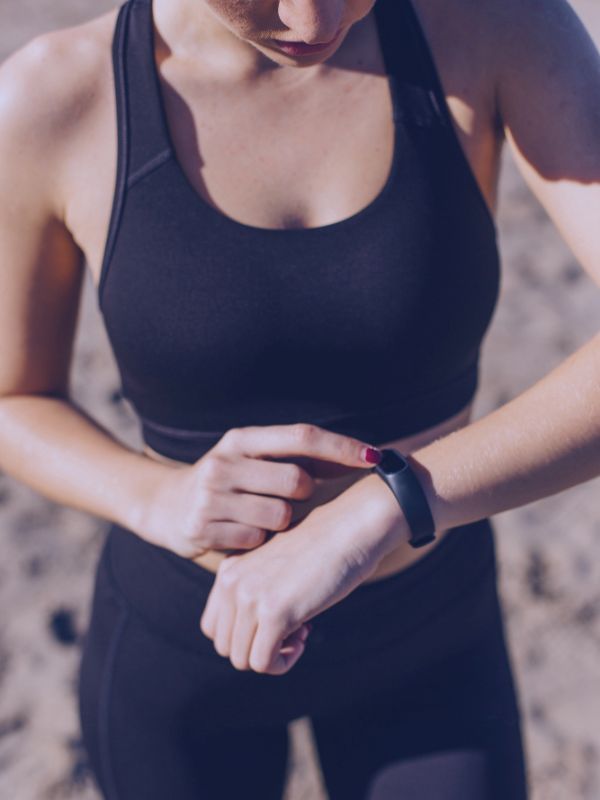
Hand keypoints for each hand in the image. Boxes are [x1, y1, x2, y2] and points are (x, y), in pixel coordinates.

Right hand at [133, 423, 381, 558]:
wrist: (166, 506)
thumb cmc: (229, 483)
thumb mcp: (253, 461)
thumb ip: (296, 459)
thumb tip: (364, 457)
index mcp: (243, 439)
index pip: (303, 436)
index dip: (342, 446)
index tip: (376, 457)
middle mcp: (225, 460)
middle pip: (297, 480)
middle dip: (303, 495)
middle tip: (285, 499)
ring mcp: (211, 493)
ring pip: (281, 515)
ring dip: (281, 523)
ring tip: (259, 518)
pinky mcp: (202, 525)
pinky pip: (258, 540)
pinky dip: (259, 541)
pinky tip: (241, 533)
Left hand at [199, 472, 404, 674]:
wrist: (350, 528)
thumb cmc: (323, 546)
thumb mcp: (277, 564)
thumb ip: (257, 589)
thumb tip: (254, 637)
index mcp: (229, 570)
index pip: (213, 626)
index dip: (243, 635)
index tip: (276, 621)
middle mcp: (232, 582)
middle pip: (226, 647)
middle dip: (257, 648)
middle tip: (291, 629)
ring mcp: (250, 597)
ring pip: (242, 659)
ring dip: (272, 656)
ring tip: (300, 631)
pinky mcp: (274, 612)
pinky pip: (263, 663)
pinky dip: (283, 662)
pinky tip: (305, 636)